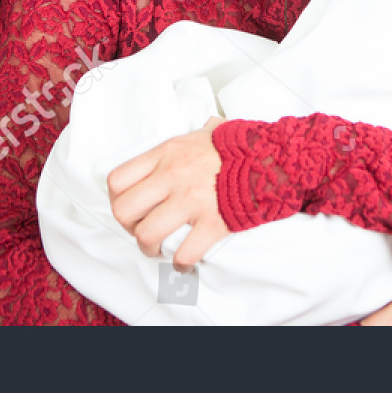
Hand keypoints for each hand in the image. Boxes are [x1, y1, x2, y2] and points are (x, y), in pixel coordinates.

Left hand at [108, 117, 228, 269]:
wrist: (273, 156)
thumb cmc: (239, 145)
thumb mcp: (204, 132)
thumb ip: (188, 139)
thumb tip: (202, 128)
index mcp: (166, 154)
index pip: (118, 180)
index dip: (117, 200)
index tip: (131, 208)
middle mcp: (172, 177)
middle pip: (124, 211)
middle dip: (129, 228)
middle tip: (143, 230)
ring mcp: (191, 201)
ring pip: (147, 235)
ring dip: (150, 248)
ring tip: (160, 249)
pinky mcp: (212, 223)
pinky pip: (184, 254)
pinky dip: (181, 264)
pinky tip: (185, 262)